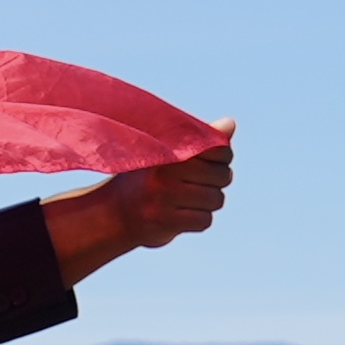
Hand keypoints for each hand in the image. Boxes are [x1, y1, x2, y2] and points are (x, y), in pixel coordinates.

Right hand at [44, 132, 231, 282]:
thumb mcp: (168, 153)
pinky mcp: (164, 221)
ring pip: (216, 199)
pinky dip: (200, 219)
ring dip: (209, 202)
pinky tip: (184, 214)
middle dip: (218, 181)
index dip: (223, 157)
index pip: (219, 150)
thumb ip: (201, 139)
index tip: (214, 161)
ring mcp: (163, 198)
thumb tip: (230, 123)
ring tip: (191, 199)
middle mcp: (164, 172)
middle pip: (222, 176)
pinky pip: (204, 220)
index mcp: (167, 150)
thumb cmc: (147, 179)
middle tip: (201, 183)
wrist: (114, 213)